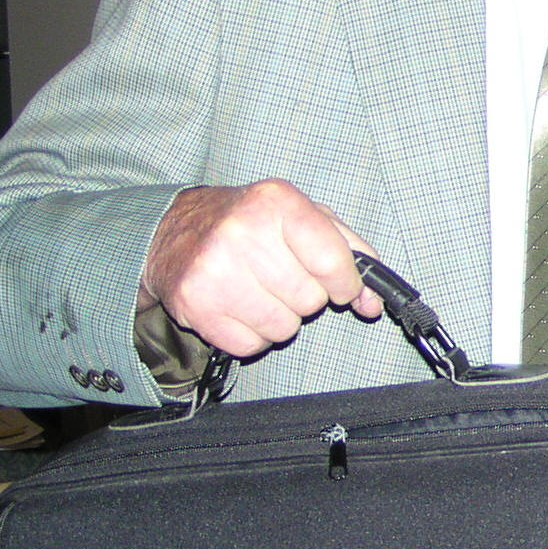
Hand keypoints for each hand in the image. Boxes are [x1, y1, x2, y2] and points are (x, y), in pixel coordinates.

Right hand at [136, 180, 382, 356]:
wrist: (174, 231)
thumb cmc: (251, 224)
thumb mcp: (304, 216)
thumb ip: (350, 253)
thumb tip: (373, 302)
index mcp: (277, 202)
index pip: (331, 262)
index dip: (346, 285)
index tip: (343, 288)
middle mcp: (243, 232)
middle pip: (310, 300)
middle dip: (308, 298)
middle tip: (286, 279)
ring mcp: (214, 271)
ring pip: (284, 328)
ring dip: (282, 318)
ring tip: (262, 292)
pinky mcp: (195, 306)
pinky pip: (252, 346)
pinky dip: (254, 335)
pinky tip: (241, 308)